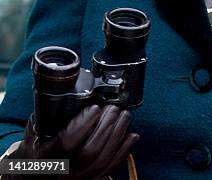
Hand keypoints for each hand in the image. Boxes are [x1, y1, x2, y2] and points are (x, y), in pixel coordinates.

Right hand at [3, 104, 139, 179]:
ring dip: (117, 135)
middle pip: (90, 151)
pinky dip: (123, 151)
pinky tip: (131, 136)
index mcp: (45, 156)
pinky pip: (109, 169)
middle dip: (106, 127)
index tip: (95, 108)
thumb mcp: (35, 130)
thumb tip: (67, 91)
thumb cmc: (34, 149)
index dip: (83, 124)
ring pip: (102, 161)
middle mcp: (61, 172)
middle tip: (114, 109)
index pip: (66, 142)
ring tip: (124, 116)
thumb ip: (49, 114)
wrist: (31, 176)